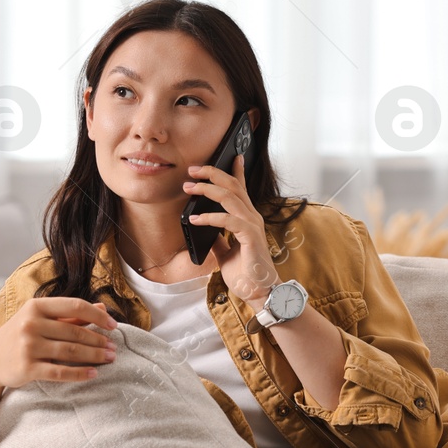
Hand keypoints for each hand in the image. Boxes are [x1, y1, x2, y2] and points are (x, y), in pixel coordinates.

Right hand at [0, 297, 118, 388]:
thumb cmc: (18, 336)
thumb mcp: (39, 319)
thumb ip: (69, 314)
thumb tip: (102, 308)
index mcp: (35, 307)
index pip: (74, 306)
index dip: (97, 315)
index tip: (113, 325)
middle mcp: (31, 324)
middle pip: (75, 332)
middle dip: (98, 340)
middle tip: (113, 348)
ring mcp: (28, 346)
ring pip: (70, 351)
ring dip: (94, 355)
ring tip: (109, 358)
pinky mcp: (27, 368)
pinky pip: (60, 371)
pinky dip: (79, 373)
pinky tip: (93, 373)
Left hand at [183, 153, 279, 304]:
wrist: (259, 293)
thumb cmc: (245, 274)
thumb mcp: (226, 254)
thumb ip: (219, 241)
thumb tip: (206, 233)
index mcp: (247, 219)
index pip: (241, 189)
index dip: (236, 171)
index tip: (231, 155)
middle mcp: (252, 217)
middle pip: (233, 186)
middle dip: (212, 174)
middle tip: (192, 171)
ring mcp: (253, 225)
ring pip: (230, 197)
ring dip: (207, 189)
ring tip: (189, 188)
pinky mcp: (250, 237)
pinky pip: (228, 220)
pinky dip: (210, 217)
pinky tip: (195, 219)